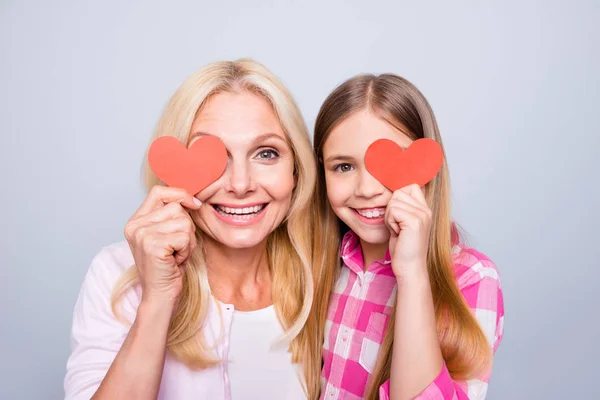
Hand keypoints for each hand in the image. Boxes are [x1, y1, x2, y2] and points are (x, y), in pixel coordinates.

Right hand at [124, 186, 200, 304]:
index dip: (180, 194)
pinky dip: (187, 250)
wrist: (160, 295)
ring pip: (184, 222)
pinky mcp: (152, 245)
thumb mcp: (167, 235)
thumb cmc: (168, 266)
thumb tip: (192, 198)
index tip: (195, 205)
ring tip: (176, 254)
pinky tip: (175, 261)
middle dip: (186, 227)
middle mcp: (135, 225)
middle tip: (177, 247)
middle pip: (176, 207)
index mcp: (136, 220)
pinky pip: (185, 237)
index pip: (159, 191)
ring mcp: (142, 234)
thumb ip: (171, 216)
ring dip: (188, 240)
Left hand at [384, 184, 431, 279]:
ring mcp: (422, 215)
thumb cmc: (404, 249)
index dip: (398, 198)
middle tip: (397, 227)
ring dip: (390, 217)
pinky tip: (397, 234)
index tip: (399, 217)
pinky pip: (393, 211)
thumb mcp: (403, 224)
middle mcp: (426, 210)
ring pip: (394, 201)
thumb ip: (402, 208)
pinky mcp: (414, 221)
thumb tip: (394, 193)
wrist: (410, 268)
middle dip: (391, 209)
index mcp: (425, 209)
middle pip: (398, 192)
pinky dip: (390, 222)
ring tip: (398, 231)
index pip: (411, 186)